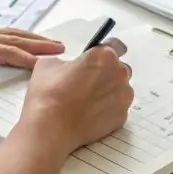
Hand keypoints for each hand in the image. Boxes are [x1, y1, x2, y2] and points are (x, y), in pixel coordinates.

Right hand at [16, 39, 133, 157]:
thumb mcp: (48, 64)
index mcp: (104, 56)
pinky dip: (108, 109)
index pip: (115, 45)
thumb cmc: (49, 94)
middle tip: (87, 82)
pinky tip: (90, 113)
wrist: (51, 127)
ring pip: (121, 89)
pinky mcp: (122, 116)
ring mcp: (123, 97)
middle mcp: (119, 74)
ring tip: (87, 100)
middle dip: (106, 73)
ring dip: (109, 91)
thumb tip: (69, 67)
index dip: (105, 52)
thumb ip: (66, 60)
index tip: (100, 57)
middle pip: (119, 69)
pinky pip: (118, 108)